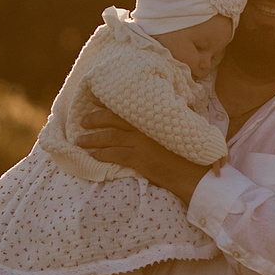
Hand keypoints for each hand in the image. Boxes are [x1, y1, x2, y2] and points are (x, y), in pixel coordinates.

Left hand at [76, 106, 207, 202]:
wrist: (195, 174)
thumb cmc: (190, 154)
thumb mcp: (179, 131)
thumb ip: (164, 123)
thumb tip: (153, 118)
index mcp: (153, 119)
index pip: (125, 107)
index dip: (107, 103)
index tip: (94, 100)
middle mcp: (144, 129)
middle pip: (112, 120)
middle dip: (94, 119)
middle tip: (82, 121)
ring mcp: (141, 144)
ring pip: (109, 138)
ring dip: (92, 139)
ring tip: (79, 140)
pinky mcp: (139, 160)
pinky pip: (114, 155)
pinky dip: (101, 154)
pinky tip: (92, 155)